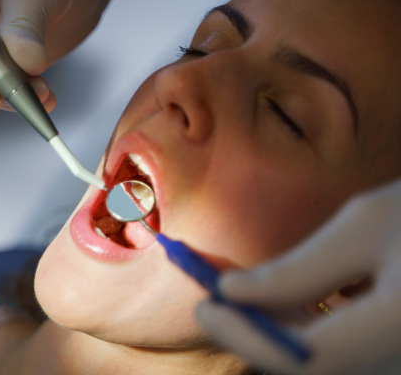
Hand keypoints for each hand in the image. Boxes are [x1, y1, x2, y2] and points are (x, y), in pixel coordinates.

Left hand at [195, 177, 400, 374]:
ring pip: (324, 362)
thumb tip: (233, 294)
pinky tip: (284, 302)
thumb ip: (298, 270)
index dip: (248, 337)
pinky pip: (342, 352)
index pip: (308, 359)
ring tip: (243, 293)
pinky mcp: (394, 349)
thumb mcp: (364, 226)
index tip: (204, 304)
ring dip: (276, 332)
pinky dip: (304, 331)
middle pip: (312, 366)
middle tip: (214, 297)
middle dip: (255, 332)